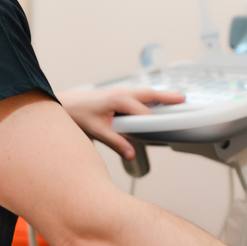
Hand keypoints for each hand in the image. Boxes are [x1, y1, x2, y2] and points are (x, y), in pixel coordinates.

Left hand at [56, 88, 184, 158]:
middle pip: (150, 94)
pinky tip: (155, 103)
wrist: (62, 104)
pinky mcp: (117, 95)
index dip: (154, 122)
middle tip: (183, 99)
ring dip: (160, 95)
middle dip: (167, 96)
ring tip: (176, 98)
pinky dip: (150, 97)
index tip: (166, 130)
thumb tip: (131, 154)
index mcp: (118, 99)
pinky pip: (138, 95)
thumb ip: (116, 143)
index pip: (143, 113)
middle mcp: (121, 92)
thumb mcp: (96, 130)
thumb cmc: (76, 114)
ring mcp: (119, 92)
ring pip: (145, 93)